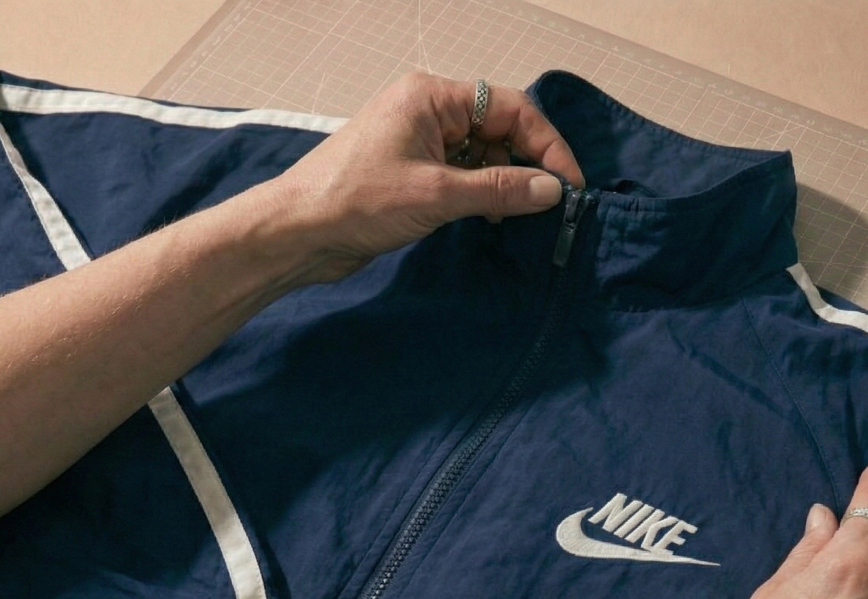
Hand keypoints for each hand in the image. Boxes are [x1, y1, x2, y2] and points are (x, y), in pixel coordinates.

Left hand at [271, 72, 585, 280]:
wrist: (298, 232)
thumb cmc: (356, 201)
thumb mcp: (437, 195)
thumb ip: (499, 190)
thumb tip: (552, 191)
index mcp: (431, 97)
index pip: (509, 108)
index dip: (546, 145)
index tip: (569, 185)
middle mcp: (427, 111)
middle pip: (499, 128)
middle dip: (527, 164)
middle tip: (551, 204)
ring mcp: (418, 141)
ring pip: (482, 154)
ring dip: (505, 183)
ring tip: (518, 216)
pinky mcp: (412, 172)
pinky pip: (462, 175)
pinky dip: (482, 195)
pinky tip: (491, 219)